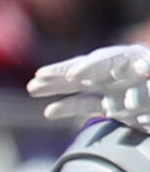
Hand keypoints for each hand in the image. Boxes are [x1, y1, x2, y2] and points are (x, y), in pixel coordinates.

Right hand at [31, 45, 149, 128]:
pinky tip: (49, 112)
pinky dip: (68, 107)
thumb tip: (140, 68)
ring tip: (33, 88)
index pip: (111, 60)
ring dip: (57, 86)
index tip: (74, 77)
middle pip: (89, 68)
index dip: (91, 67)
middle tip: (40, 78)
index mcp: (138, 62)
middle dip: (64, 73)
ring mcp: (116, 88)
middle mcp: (124, 72)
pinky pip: (86, 104)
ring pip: (81, 84)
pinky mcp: (112, 105)